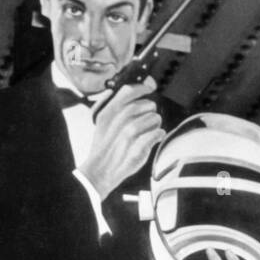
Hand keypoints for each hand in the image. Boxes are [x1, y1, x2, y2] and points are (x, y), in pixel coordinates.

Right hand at [78, 78, 164, 201]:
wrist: (100, 171)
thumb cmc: (103, 148)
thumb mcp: (100, 122)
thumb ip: (108, 104)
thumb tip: (115, 90)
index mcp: (109, 112)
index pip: (129, 91)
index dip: (142, 88)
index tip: (149, 89)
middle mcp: (120, 121)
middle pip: (146, 104)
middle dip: (151, 110)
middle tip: (149, 117)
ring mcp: (129, 135)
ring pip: (154, 118)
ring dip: (156, 123)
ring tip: (152, 128)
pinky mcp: (138, 148)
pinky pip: (157, 134)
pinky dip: (159, 134)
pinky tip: (156, 137)